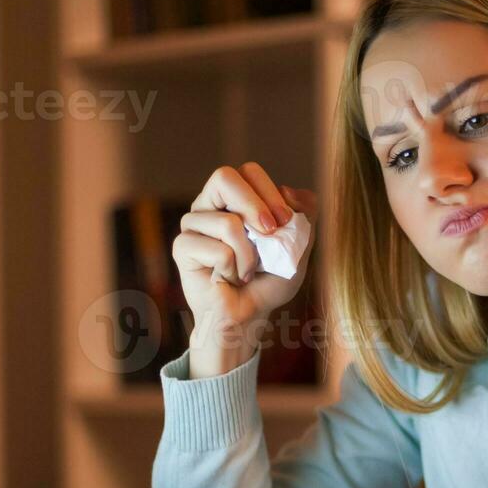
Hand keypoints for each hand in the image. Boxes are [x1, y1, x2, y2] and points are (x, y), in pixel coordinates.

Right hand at [171, 162, 317, 374]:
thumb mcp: (299, 245)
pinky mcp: (182, 247)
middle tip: (270, 234)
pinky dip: (233, 269)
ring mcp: (193, 224)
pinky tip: (228, 279)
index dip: (270, 192)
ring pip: (226, 222)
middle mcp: (210, 205)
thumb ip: (305, 214)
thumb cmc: (270, 280)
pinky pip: (216, 250)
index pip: (249, 172)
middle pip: (224, 176)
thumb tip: (289, 189)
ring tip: (247, 271)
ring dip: (249, 254)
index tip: (286, 221)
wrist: (249, 316)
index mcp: (235, 198)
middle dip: (254, 205)